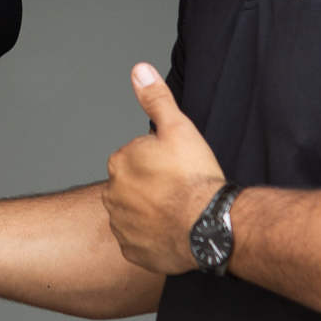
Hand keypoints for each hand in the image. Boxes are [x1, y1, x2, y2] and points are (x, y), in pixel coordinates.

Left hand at [104, 63, 227, 275]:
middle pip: (135, 185)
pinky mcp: (132, 250)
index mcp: (119, 163)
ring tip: (179, 211)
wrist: (209, 225)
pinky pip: (139, 240)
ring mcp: (121, 225)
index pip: (138, 157)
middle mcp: (112, 195)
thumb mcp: (178, 127)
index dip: (161, 162)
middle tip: (180, 190)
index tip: (178, 169)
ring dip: (153, 212)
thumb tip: (139, 70)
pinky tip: (173, 231)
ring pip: (136, 213)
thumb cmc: (195, 177)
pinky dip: (153, 237)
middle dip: (154, 187)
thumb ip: (156, 98)